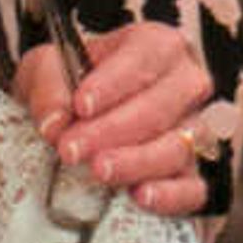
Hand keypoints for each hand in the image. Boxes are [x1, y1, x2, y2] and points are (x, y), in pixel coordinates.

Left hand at [20, 17, 219, 214]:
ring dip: (135, 162)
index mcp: (156, 45)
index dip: (112, 83)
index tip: (81, 105)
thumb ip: (48, 86)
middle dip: (112, 130)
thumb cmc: (72, 84)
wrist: (77, 117)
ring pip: (176, 147)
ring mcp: (193, 131)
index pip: (143, 58)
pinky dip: (169, 194)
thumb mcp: (48, 68)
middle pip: (158, 107)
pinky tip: (140, 196)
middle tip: (72, 148)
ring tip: (98, 170)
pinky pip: (192, 188)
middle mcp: (184, 85)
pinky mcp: (192, 174)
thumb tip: (54, 124)